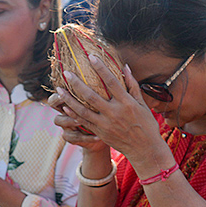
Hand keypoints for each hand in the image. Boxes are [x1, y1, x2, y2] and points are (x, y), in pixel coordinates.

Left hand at [53, 56, 169, 169]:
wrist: (144, 149)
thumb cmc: (146, 124)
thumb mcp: (143, 104)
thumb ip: (132, 85)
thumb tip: (124, 66)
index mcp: (127, 103)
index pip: (112, 82)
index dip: (101, 68)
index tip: (91, 57)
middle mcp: (115, 113)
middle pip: (92, 96)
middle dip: (77, 83)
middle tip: (66, 73)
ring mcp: (106, 124)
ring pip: (83, 110)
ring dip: (69, 99)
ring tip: (59, 89)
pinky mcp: (100, 133)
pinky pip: (83, 122)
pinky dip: (73, 114)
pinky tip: (64, 106)